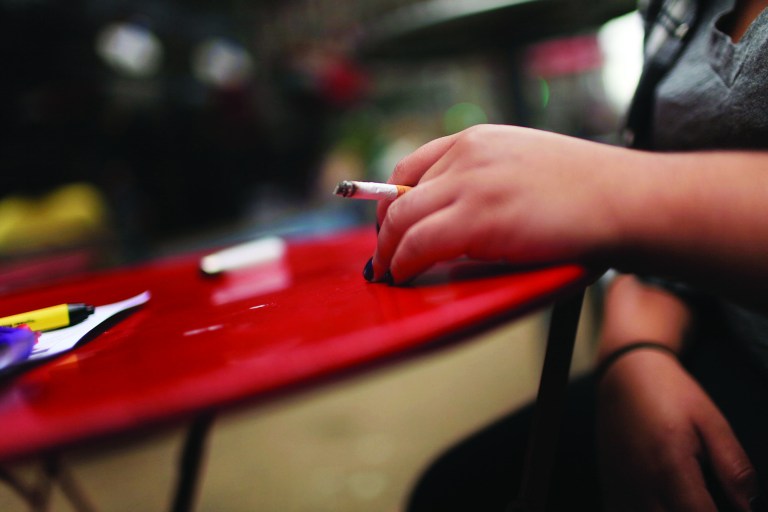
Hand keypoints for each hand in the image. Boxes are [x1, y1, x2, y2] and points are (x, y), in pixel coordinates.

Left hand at [371, 124, 634, 282]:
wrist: (627, 199)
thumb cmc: (589, 191)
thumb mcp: (525, 165)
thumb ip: (487, 177)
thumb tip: (455, 211)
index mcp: (477, 139)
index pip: (410, 168)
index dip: (391, 202)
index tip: (390, 226)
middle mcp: (466, 155)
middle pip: (398, 196)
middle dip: (384, 233)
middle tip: (383, 258)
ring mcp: (470, 185)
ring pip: (400, 221)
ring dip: (388, 253)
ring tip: (389, 274)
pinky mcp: (477, 218)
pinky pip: (418, 244)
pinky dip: (403, 264)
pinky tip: (405, 277)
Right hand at [597, 350, 757, 510]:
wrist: (624, 375)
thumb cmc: (670, 394)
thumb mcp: (711, 421)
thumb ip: (733, 466)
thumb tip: (750, 505)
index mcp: (670, 467)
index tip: (731, 507)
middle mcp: (641, 484)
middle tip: (708, 499)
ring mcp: (621, 488)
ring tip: (688, 498)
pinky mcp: (610, 487)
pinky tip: (664, 501)